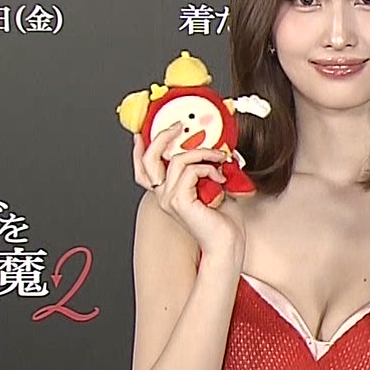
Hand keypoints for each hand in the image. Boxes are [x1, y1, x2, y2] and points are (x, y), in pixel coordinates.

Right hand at [132, 124, 242, 261]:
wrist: (227, 243)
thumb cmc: (224, 220)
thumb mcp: (213, 185)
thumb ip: (204, 168)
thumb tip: (211, 146)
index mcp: (168, 191)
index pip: (144, 168)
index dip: (142, 148)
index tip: (146, 129)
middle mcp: (163, 195)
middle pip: (148, 159)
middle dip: (162, 136)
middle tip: (178, 125)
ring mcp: (168, 198)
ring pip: (178, 160)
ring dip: (204, 153)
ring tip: (220, 159)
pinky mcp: (179, 201)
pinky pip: (192, 170)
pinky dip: (209, 168)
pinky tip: (220, 179)